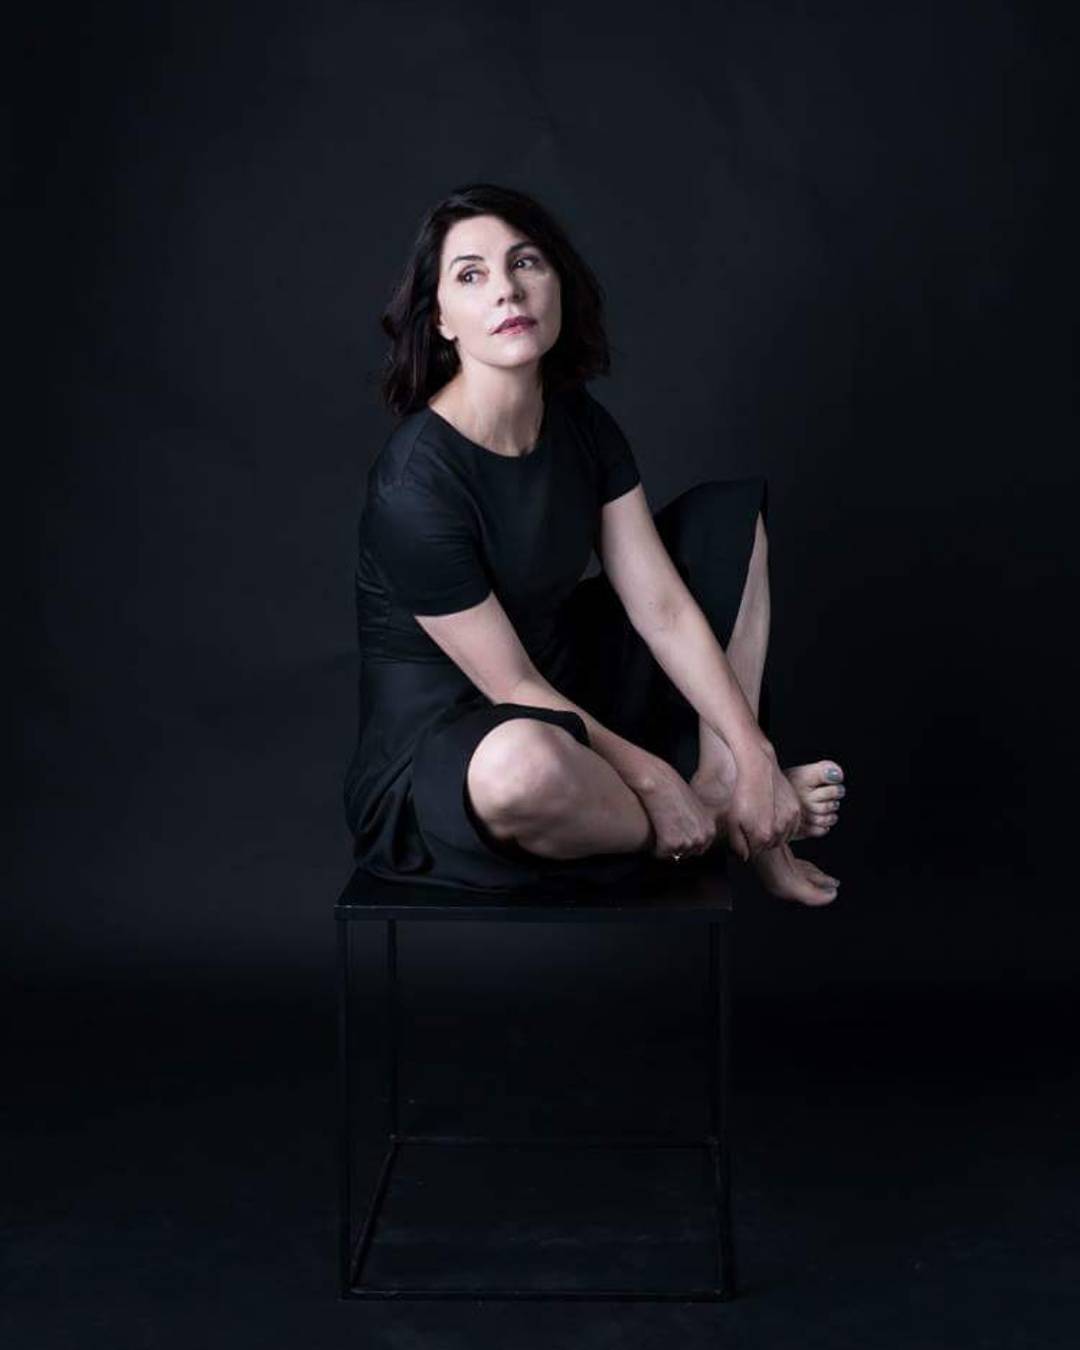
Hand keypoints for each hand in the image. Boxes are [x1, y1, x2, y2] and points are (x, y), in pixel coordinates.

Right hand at [635, 759, 718, 860]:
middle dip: (675, 847)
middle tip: (664, 833)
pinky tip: (653, 835)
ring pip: (673, 854)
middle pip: (686, 853)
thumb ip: (696, 822)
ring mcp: (687, 841)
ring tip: (658, 832)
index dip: (685, 843)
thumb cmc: (673, 790)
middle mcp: (701, 837)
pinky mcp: (670, 843)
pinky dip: (655, 848)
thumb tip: (689, 833)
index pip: (699, 849)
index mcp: (710, 829)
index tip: (676, 835)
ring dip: (664, 847)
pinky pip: (661, 854)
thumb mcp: (694, 806)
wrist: (659, 783)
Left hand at [722, 744, 801, 860]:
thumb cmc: (743, 794)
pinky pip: (792, 827)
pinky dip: (784, 826)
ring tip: (762, 821)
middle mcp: (779, 830)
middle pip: (770, 846)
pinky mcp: (796, 811)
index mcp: (763, 835)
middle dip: (761, 841)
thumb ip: (738, 844)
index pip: (756, 853)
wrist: (758, 770)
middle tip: (751, 827)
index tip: (744, 836)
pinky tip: (773, 816)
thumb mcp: (733, 821)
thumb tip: (744, 857)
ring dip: (773, 834)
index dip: (748, 846)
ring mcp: (790, 820)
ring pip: (782, 837)